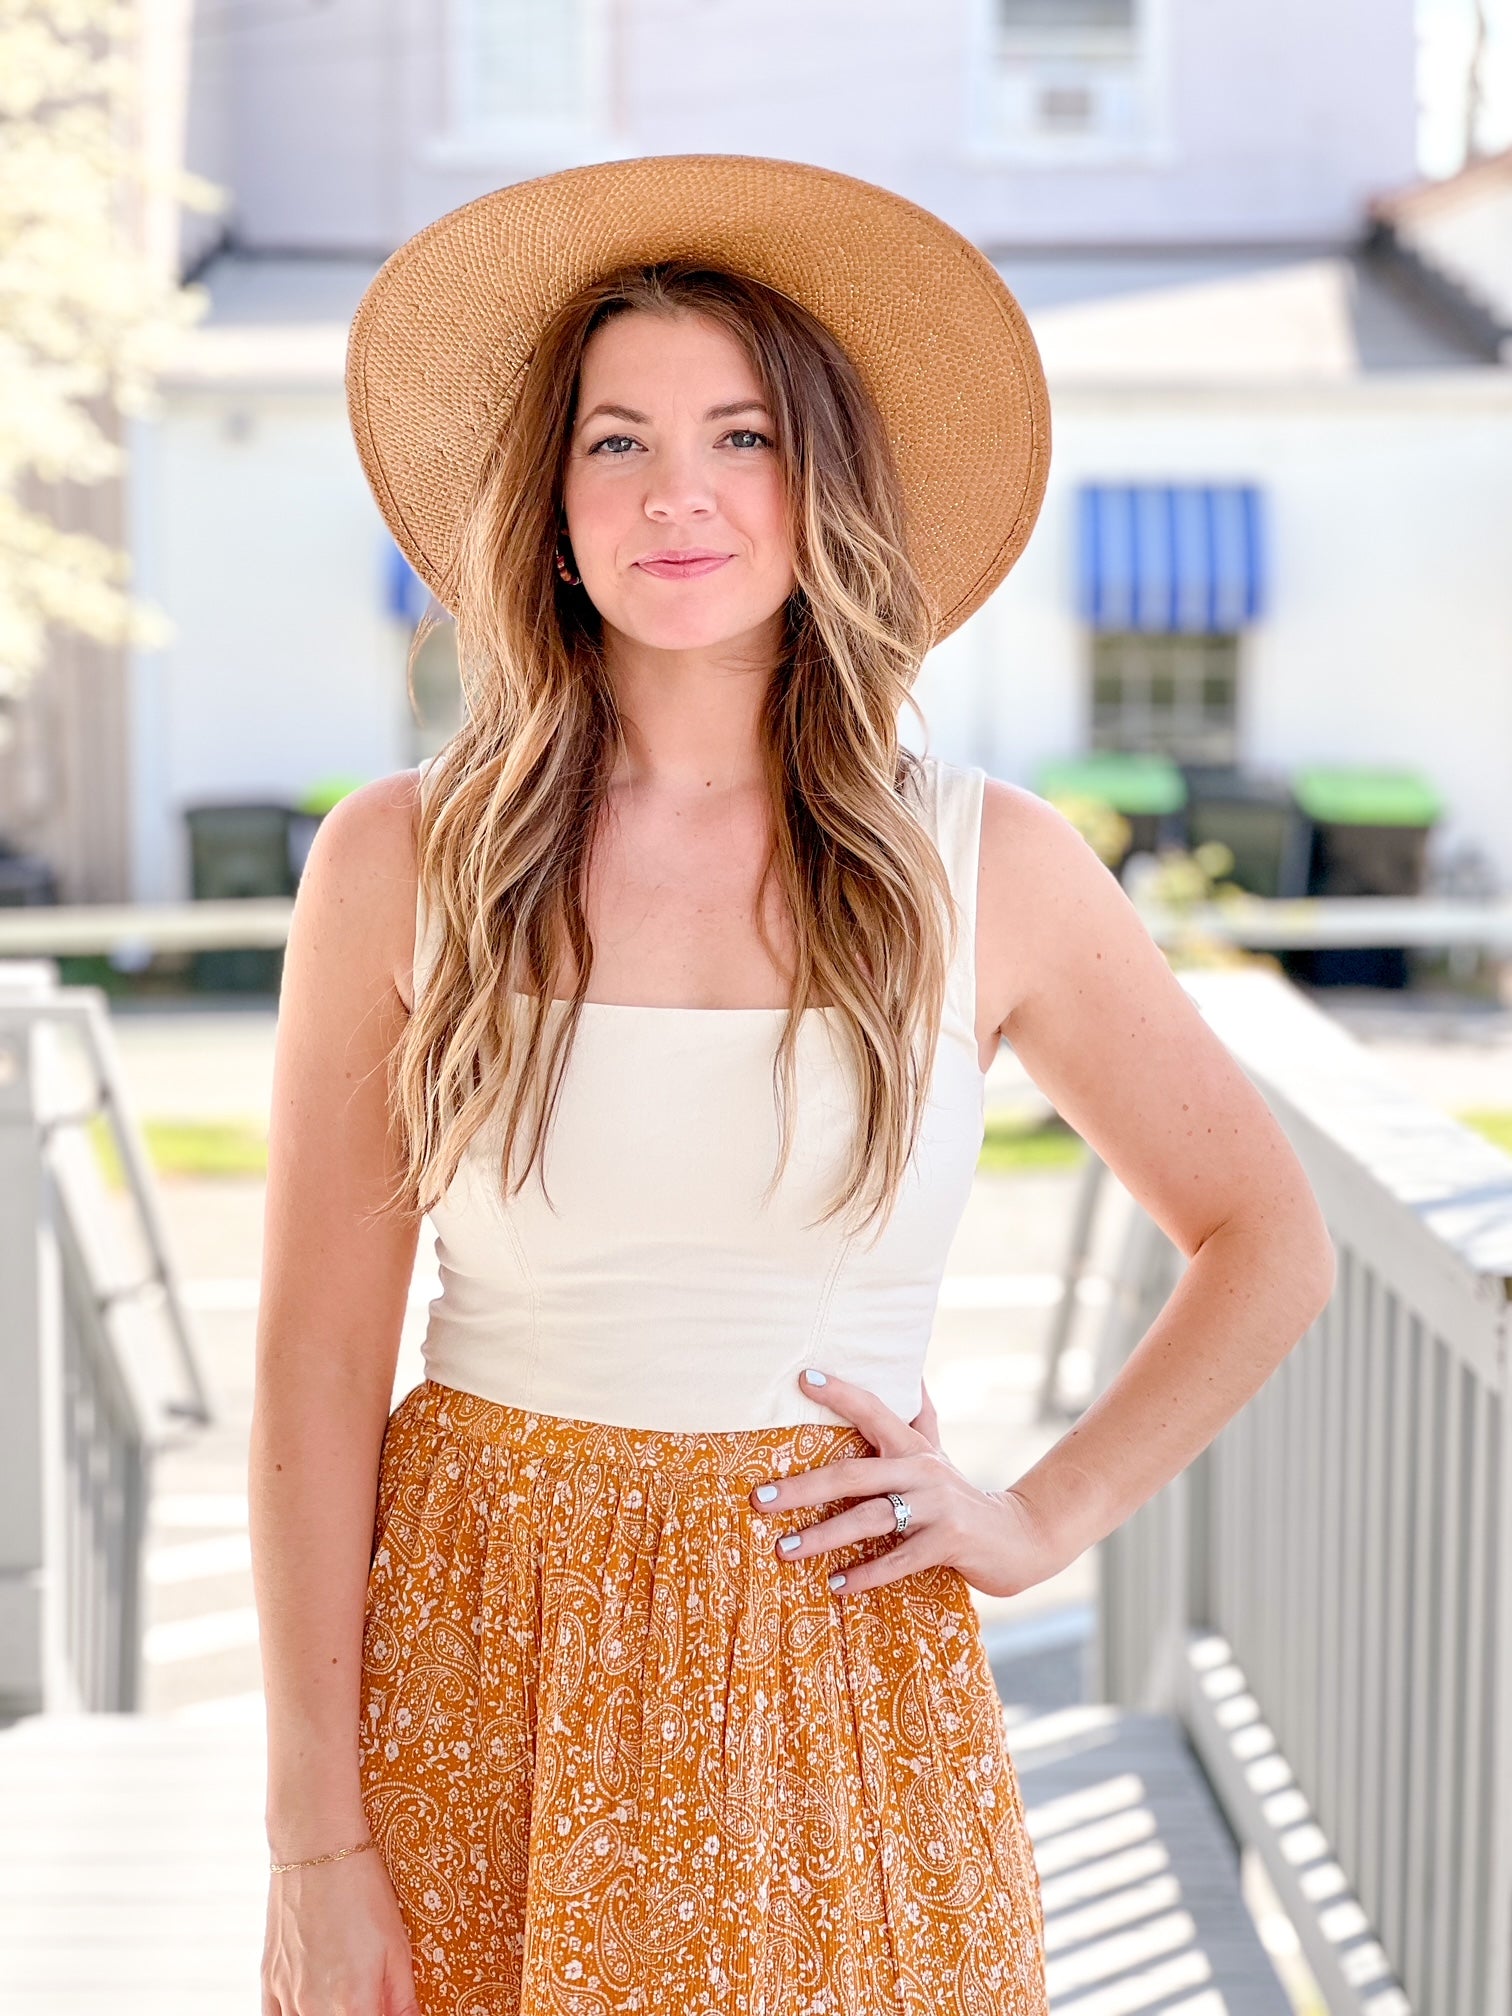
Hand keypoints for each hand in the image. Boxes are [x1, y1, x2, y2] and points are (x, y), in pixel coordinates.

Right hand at [261, 1842, 420, 2014]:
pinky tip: (311, 2008)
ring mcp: (287, 1996)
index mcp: (353, 2003)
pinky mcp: (269, 1980)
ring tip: (344, 1998)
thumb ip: (403, 1999)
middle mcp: (315, 2008)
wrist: (316, 1847)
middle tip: (368, 2001)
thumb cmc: (363, 1890)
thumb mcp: (397, 1945)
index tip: (386, 2010)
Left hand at [747, 1367, 1066, 1600]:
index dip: (841, 1393)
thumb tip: (912, 1373)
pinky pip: (898, 1560)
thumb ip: (920, 1418)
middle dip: (802, 1487)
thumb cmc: (960, 1496)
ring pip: (870, 1518)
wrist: (1018, 1538)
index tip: (803, 1378)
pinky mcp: (949, 1543)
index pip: (874, 1409)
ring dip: (823, 1536)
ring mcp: (937, 1506)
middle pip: (853, 1473)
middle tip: (760, 1498)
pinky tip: (836, 1585)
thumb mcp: (938, 1454)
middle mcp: (922, 1469)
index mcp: (913, 1447)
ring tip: (784, 1549)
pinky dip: (865, 1574)